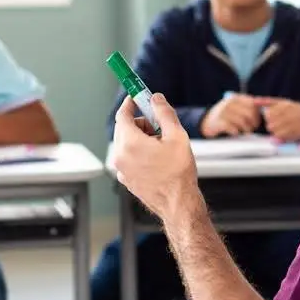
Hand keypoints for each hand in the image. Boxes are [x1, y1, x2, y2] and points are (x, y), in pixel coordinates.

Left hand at [112, 94, 199, 219]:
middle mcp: (121, 156)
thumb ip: (164, 113)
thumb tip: (156, 99)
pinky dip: (139, 152)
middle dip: (140, 122)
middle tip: (158, 124)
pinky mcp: (126, 178)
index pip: (122, 115)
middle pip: (124, 128)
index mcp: (130, 143)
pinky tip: (156, 159)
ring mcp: (122, 169)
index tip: (135, 96)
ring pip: (126, 143)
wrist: (178, 203)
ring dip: (140, 138)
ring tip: (161, 146)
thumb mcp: (177, 136)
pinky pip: (129, 157)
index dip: (130, 103)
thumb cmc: (178, 173)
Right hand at [201, 93, 262, 137]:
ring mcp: (223, 112)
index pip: (253, 104)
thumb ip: (248, 106)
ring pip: (242, 122)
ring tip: (246, 131)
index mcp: (236, 98)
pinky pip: (232, 128)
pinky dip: (236, 132)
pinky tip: (236, 132)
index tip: (257, 121)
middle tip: (253, 128)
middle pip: (249, 113)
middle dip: (253, 123)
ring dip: (246, 129)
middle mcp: (229, 103)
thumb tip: (265, 111)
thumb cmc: (227, 114)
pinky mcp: (218, 122)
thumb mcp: (236, 106)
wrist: (208, 120)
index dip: (258, 114)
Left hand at [259, 99, 299, 142]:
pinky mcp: (299, 132)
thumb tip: (254, 101)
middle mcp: (290, 113)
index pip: (268, 115)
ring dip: (277, 132)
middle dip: (272, 126)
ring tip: (282, 129)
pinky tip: (286, 134)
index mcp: (285, 105)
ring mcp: (295, 123)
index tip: (273, 118)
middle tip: (278, 125)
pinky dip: (282, 138)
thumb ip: (267, 101)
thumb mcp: (282, 102)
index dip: (269, 118)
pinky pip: (284, 138)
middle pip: (270, 125)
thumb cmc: (294, 109)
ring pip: (276, 132)